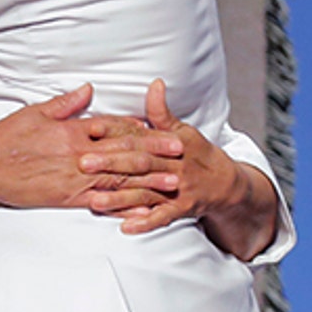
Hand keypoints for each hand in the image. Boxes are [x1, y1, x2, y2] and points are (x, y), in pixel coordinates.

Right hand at [0, 84, 183, 209]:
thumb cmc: (4, 138)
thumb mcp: (32, 113)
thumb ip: (64, 104)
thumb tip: (88, 90)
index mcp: (70, 131)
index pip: (112, 128)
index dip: (140, 129)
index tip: (163, 129)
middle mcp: (78, 155)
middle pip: (123, 153)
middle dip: (155, 153)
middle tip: (181, 153)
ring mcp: (75, 179)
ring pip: (119, 179)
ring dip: (149, 180)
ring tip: (173, 181)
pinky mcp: (67, 198)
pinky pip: (102, 203)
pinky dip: (123, 206)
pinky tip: (143, 209)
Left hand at [83, 81, 279, 257]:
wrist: (228, 185)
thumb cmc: (198, 154)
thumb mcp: (183, 130)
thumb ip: (161, 111)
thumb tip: (154, 83)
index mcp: (171, 143)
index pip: (139, 136)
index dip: (115, 131)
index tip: (90, 128)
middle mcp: (174, 165)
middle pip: (139, 164)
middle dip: (111, 163)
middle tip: (83, 163)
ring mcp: (178, 188)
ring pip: (146, 192)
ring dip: (120, 198)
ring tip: (94, 200)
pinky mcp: (182, 209)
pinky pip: (162, 217)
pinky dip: (145, 222)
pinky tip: (125, 227)